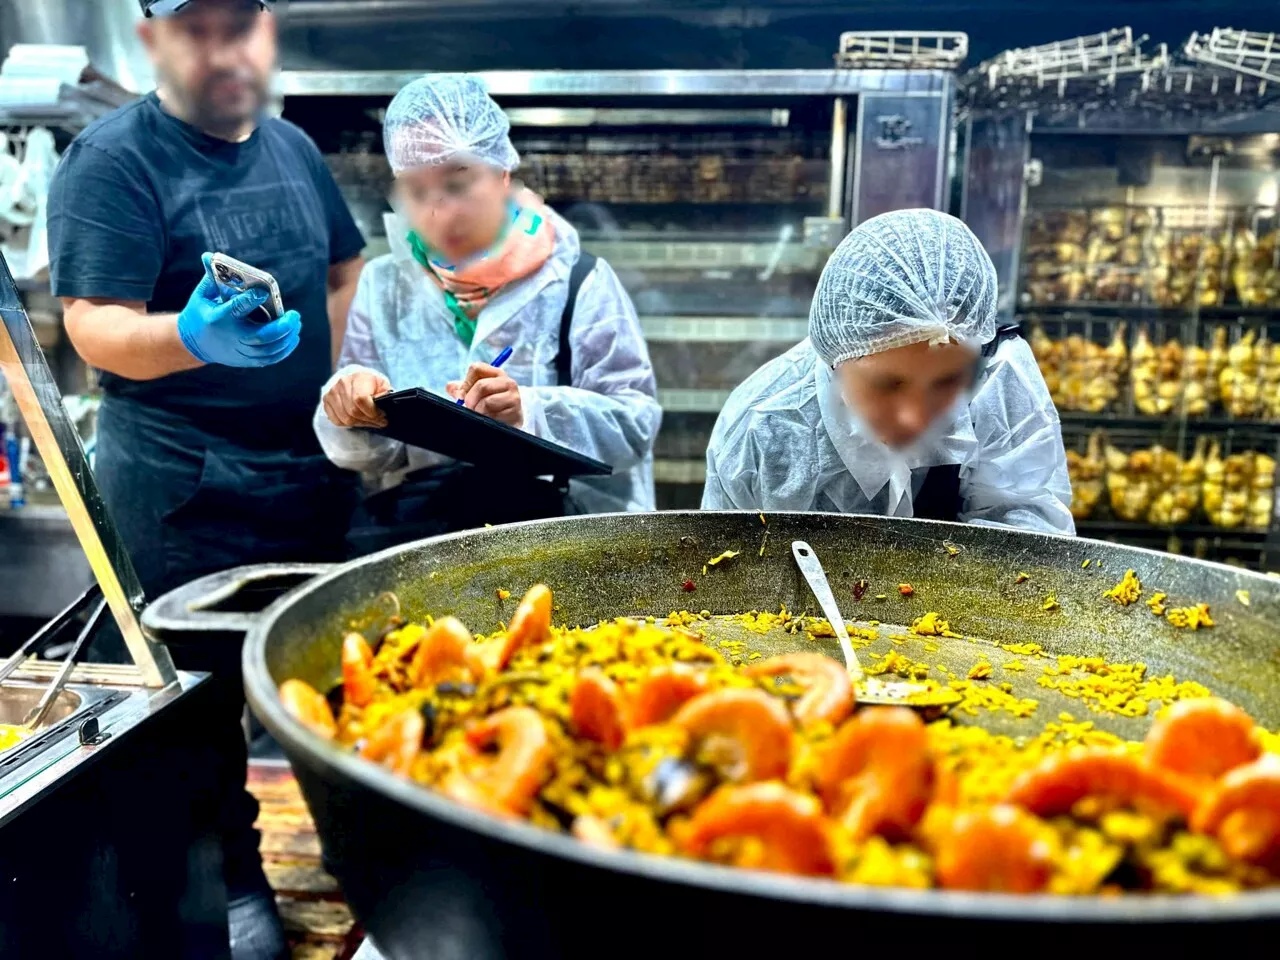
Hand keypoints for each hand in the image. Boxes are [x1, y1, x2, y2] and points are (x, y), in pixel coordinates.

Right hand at [177, 253, 300, 367]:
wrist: (193, 344)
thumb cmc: (202, 313)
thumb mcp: (202, 294)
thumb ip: (211, 276)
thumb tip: (208, 255)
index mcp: (219, 318)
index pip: (236, 309)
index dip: (250, 300)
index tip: (263, 292)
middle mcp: (231, 337)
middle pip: (261, 337)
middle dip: (282, 327)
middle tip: (296, 315)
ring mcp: (239, 352)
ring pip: (269, 350)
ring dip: (287, 338)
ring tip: (297, 325)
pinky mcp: (246, 360)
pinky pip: (269, 359)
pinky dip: (284, 350)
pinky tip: (293, 338)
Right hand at [323, 369, 392, 427]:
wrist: (358, 382)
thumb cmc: (372, 386)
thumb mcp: (383, 387)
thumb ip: (385, 395)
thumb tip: (383, 404)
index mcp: (359, 377)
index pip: (361, 399)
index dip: (372, 412)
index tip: (381, 415)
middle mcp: (343, 383)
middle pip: (353, 411)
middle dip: (368, 420)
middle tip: (378, 421)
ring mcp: (332, 392)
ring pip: (345, 419)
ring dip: (360, 423)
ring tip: (369, 421)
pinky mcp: (326, 400)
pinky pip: (337, 421)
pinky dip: (349, 424)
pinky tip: (357, 420)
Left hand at [447, 363, 522, 426]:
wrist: (511, 420)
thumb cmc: (491, 403)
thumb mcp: (477, 393)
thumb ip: (462, 389)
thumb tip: (450, 388)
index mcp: (496, 373)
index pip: (476, 368)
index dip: (466, 382)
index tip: (463, 394)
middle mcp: (508, 382)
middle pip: (481, 386)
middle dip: (470, 399)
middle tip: (470, 407)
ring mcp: (513, 397)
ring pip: (486, 403)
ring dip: (478, 412)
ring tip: (481, 414)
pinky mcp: (515, 413)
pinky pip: (493, 417)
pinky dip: (486, 420)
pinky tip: (490, 420)